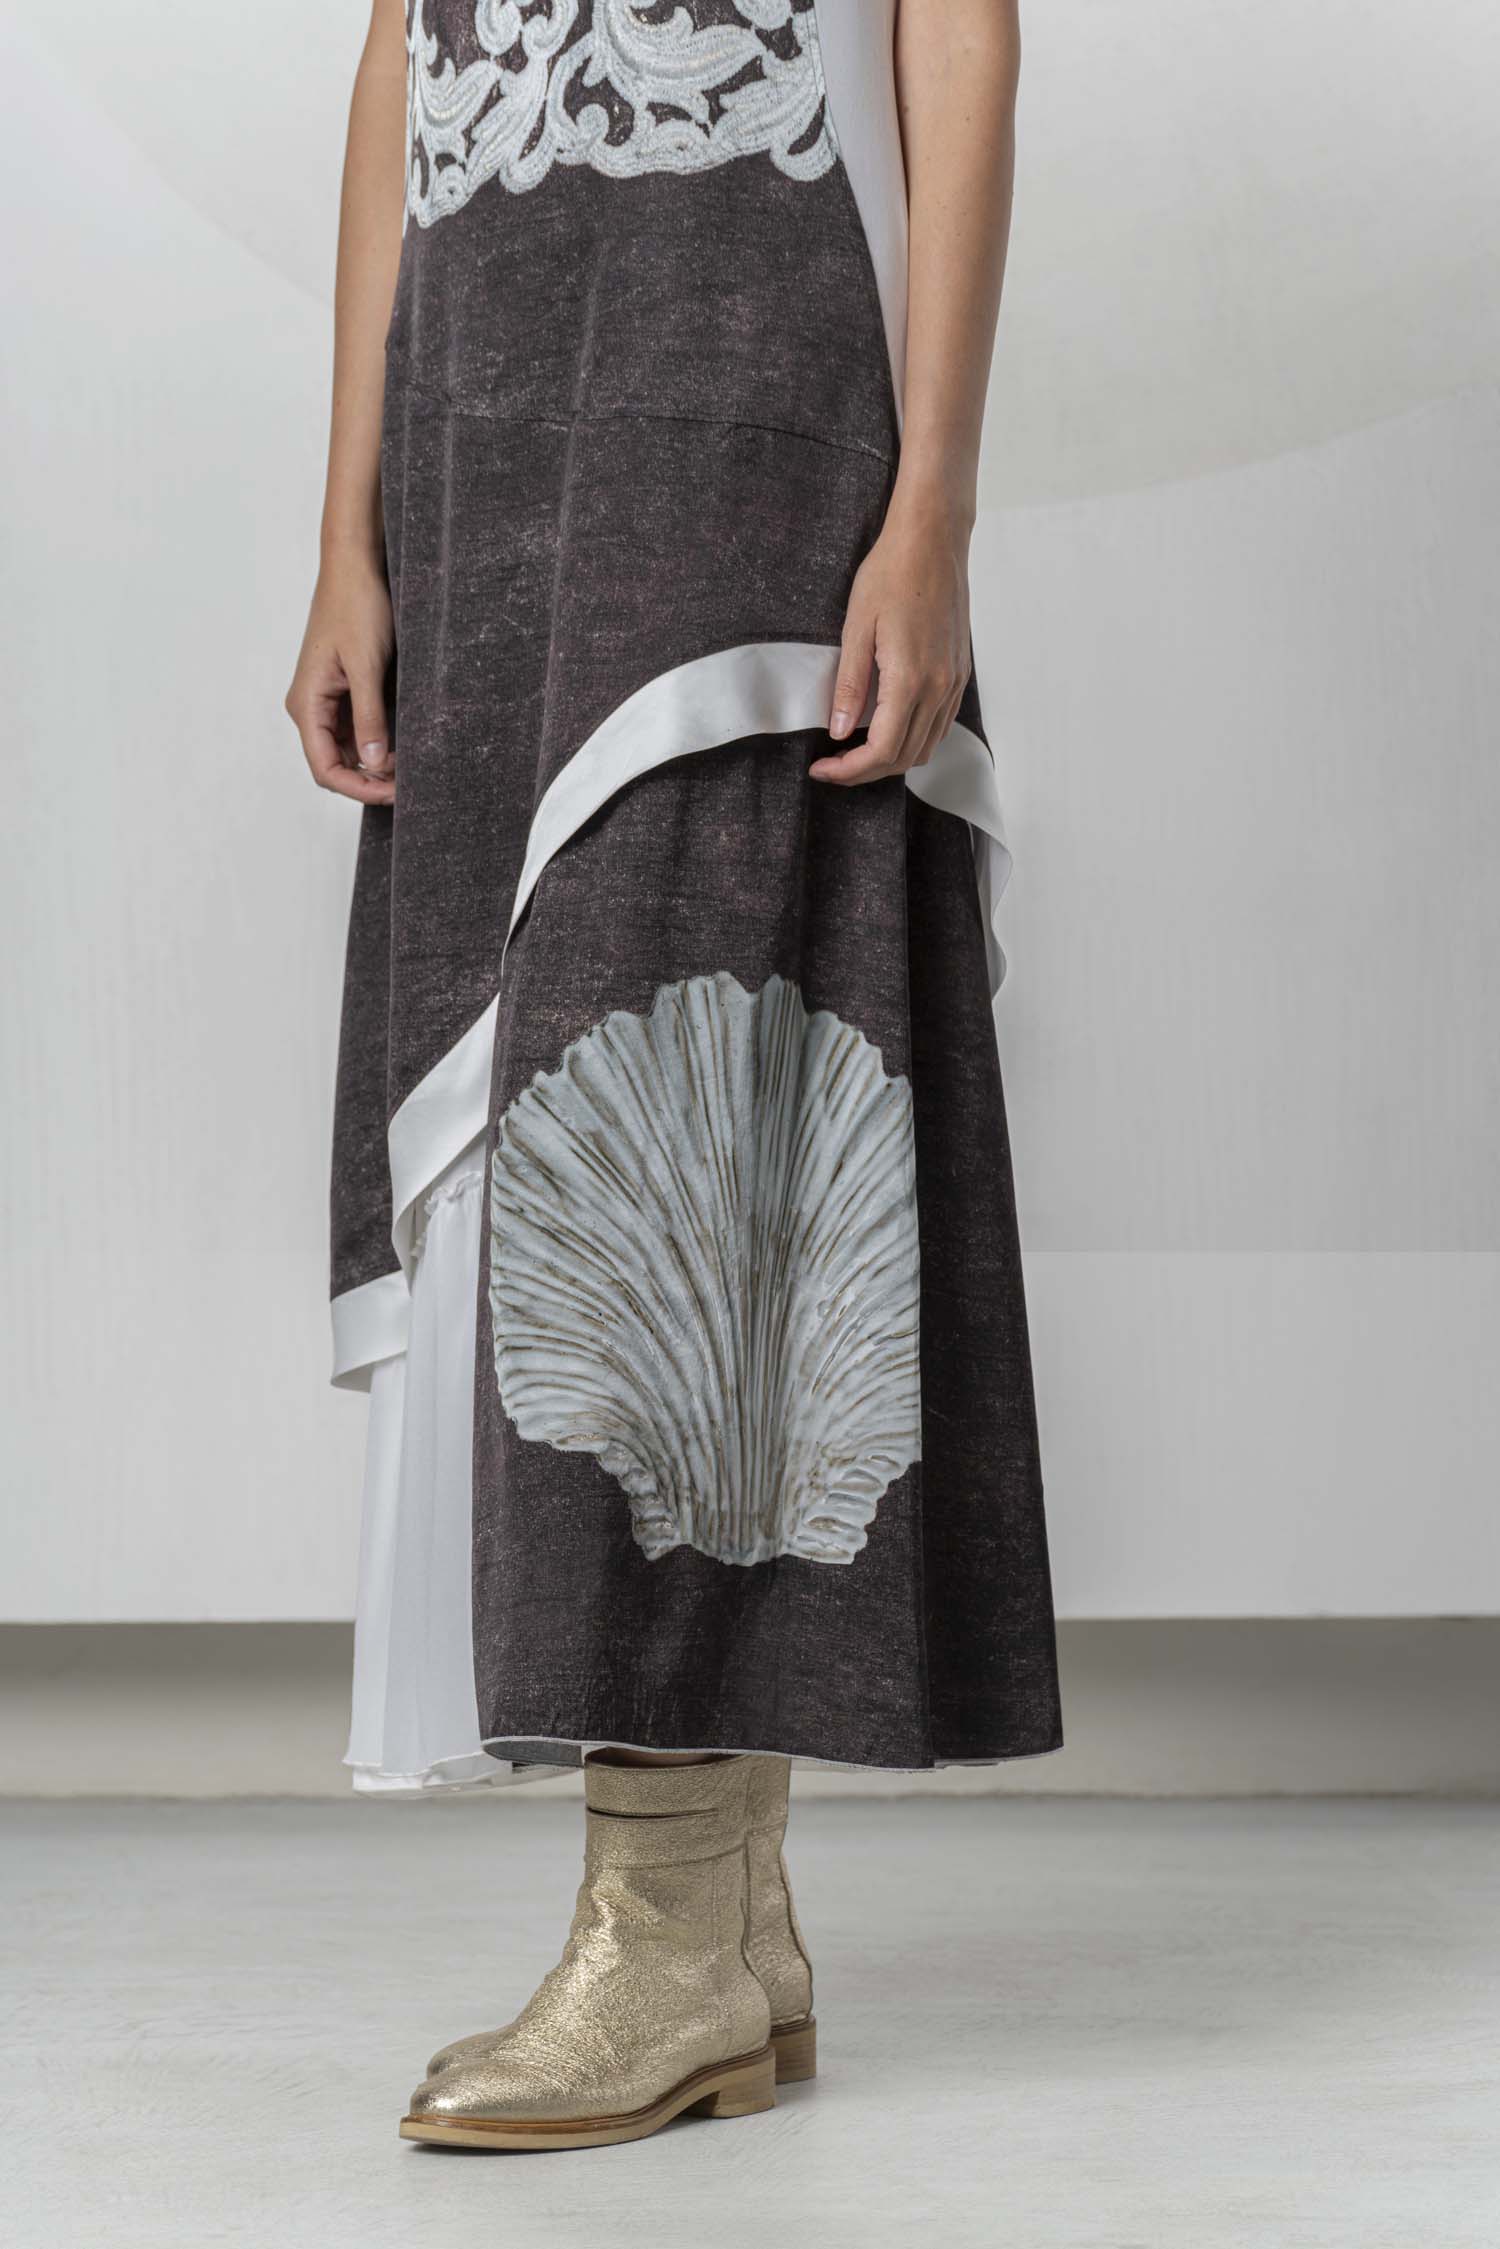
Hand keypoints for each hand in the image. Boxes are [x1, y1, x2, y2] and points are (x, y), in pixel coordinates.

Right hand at [284, 551, 395, 806]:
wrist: (355, 567)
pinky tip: (403, 745)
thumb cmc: (356, 606)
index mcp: (306, 704)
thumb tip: (373, 764)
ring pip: (349, 751)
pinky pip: (357, 730)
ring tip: (411, 765)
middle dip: (370, 780)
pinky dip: (379, 743)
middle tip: (410, 784)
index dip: (358, 789)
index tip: (395, 793)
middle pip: (336, 765)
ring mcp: (326, 701)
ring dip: (376, 764)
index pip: (325, 768)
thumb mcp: (366, 665)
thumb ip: (369, 716)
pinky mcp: (343, 692)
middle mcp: (310, 707)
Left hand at [810, 493, 971, 786]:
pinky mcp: (959, 673)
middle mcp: (939, 687)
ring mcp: (954, 682)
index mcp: (910, 679)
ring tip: (855, 752)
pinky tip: (888, 729)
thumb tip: (840, 731)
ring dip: (890, 760)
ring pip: (925, 748)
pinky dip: (913, 740)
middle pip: (904, 758)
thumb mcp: (857, 627)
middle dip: (865, 772)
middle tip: (832, 766)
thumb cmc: (891, 573)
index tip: (821, 769)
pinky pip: (940, 726)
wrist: (933, 541)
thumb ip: (850, 685)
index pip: (881, 750)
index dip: (849, 770)